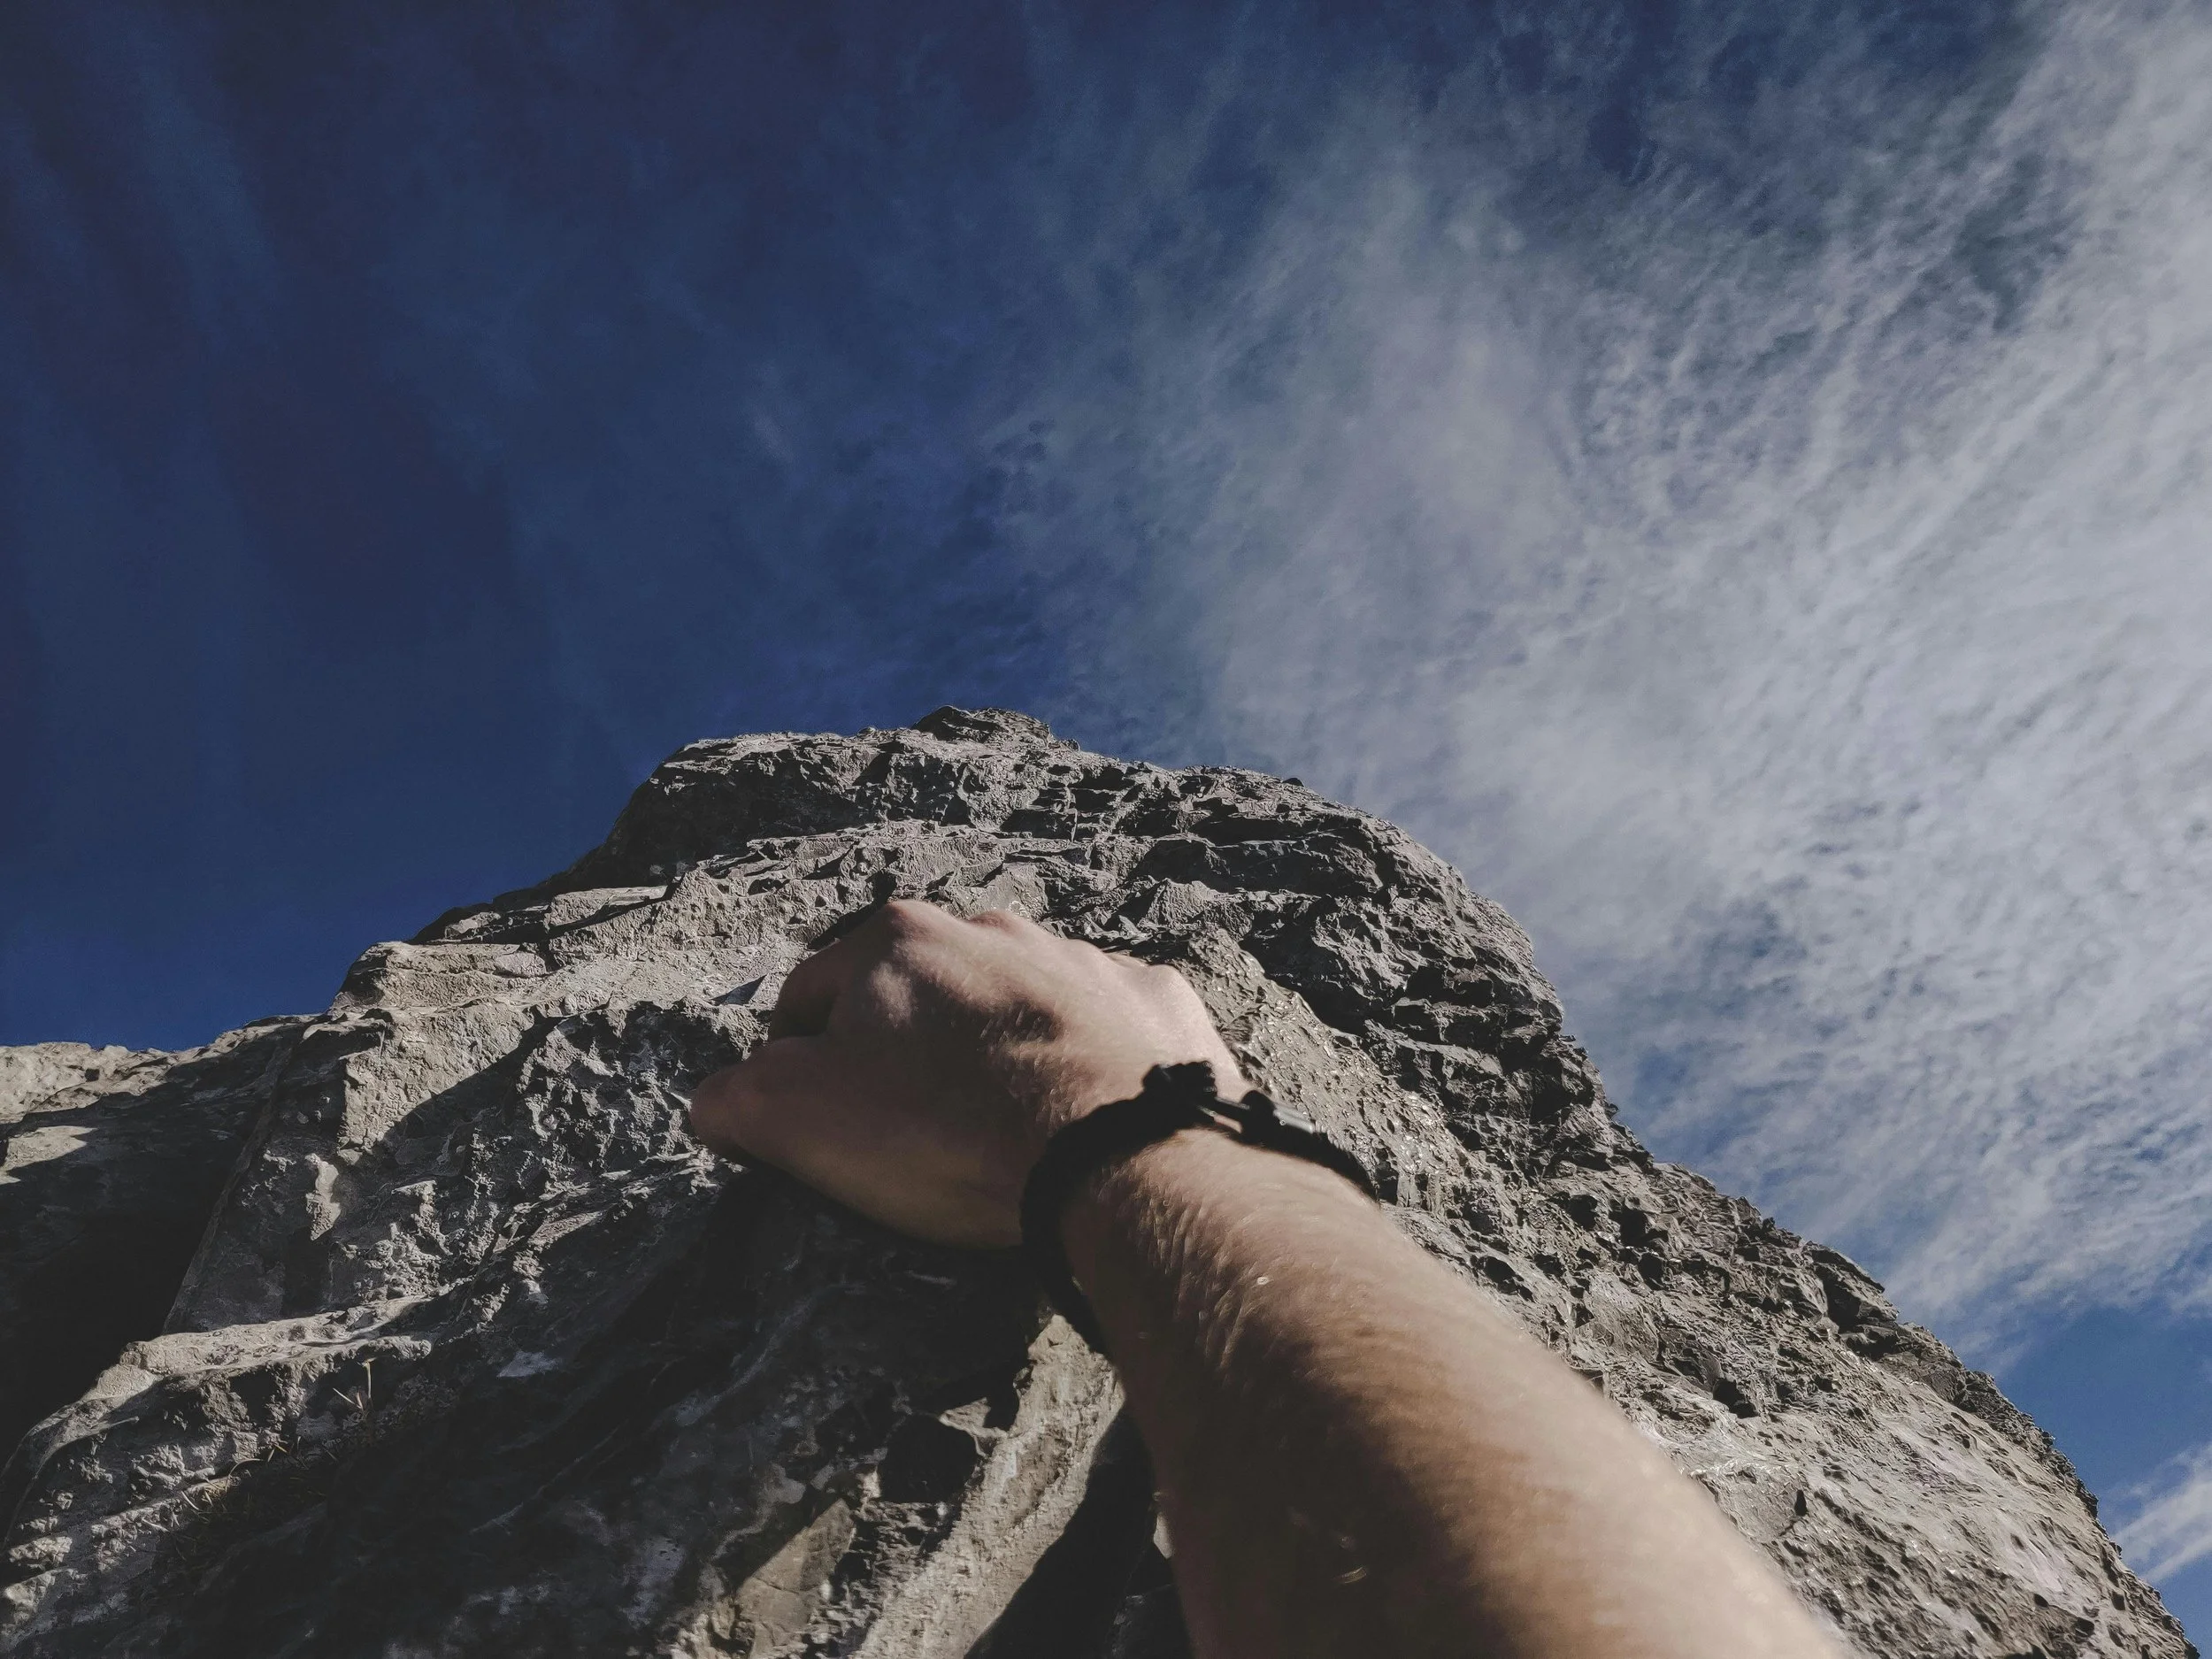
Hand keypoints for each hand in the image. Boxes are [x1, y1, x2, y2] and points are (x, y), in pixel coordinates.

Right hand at [688, 899, 1245, 1246]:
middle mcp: (991, 928)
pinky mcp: (1153, 1000)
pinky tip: (1085, 1121)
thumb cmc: (947, 1131)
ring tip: (1005, 1128)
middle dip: (908, 1052)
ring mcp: (1082, 959)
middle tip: (915, 1133)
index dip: (795, 1065)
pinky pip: (1106, 1028)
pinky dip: (1089, 1064)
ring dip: (1000, 1051)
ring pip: (1015, 1002)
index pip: (808, 998)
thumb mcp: (799, 1122)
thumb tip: (716, 1100)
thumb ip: (737, 1099)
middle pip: (919, 994)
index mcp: (895, 941)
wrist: (1117, 1153)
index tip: (812, 1124)